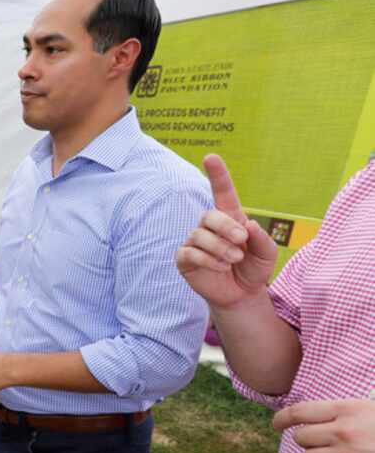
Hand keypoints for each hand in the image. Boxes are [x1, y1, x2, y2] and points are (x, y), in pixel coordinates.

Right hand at [175, 155, 278, 308]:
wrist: (242, 295)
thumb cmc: (254, 269)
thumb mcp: (267, 254)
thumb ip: (262, 238)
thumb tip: (247, 224)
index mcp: (231, 218)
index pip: (222, 192)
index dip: (217, 174)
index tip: (211, 157)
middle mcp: (209, 227)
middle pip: (209, 215)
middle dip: (226, 227)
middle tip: (241, 241)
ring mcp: (195, 242)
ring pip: (199, 235)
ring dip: (220, 248)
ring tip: (234, 259)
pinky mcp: (185, 259)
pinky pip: (190, 252)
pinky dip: (208, 260)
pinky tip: (220, 267)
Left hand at [272, 399, 374, 452]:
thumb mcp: (369, 409)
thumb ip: (341, 411)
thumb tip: (312, 415)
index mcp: (348, 410)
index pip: (300, 412)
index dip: (282, 417)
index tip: (277, 423)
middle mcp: (343, 433)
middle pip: (300, 437)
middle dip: (306, 439)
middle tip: (322, 441)